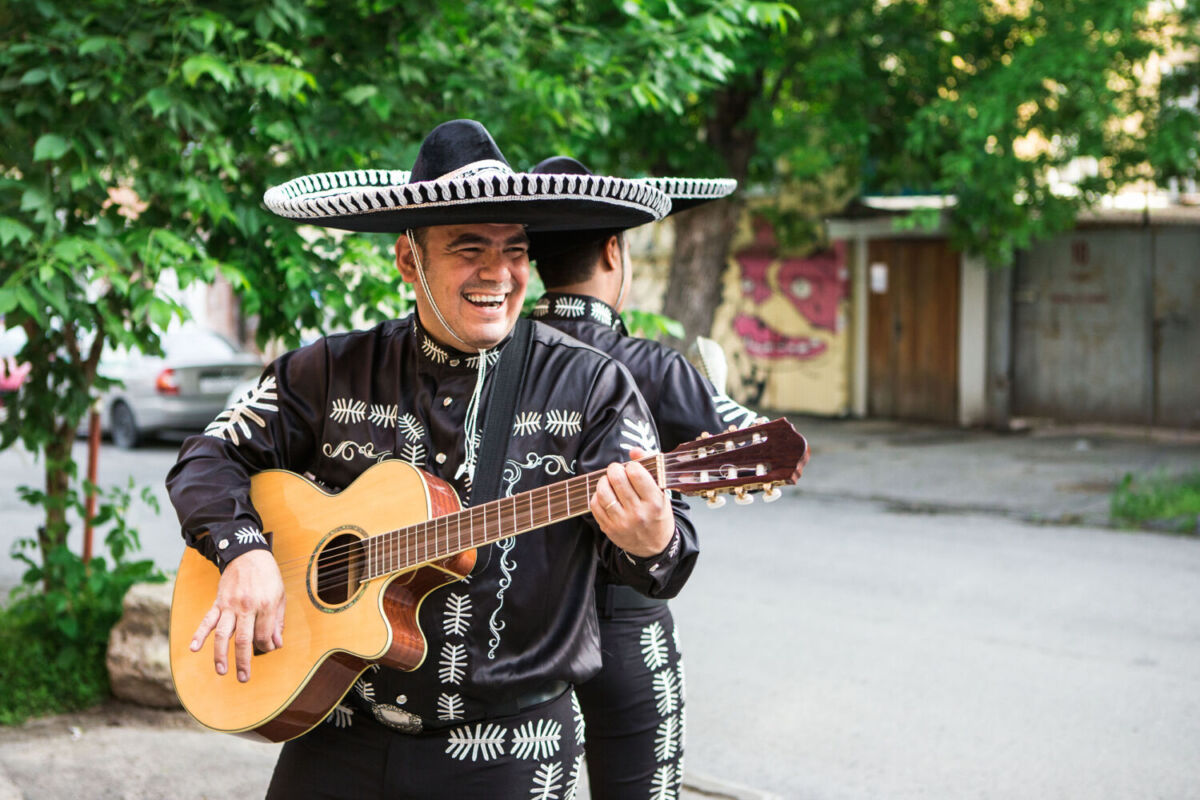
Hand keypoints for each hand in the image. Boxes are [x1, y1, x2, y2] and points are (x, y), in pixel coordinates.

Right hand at [190, 548, 284, 681]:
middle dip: (243, 662)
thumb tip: (276, 645)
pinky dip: (199, 634)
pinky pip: (207, 620)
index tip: (266, 649)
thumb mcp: (280, 596)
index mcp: (265, 605)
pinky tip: (193, 648)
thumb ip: (277, 621)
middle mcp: (246, 606)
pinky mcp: (218, 602)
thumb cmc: (267, 576)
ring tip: (221, 671)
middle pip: (244, 639)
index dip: (265, 646)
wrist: (248, 554)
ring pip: (223, 634)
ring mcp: (230, 605)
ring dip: (220, 655)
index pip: (263, 635)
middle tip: (243, 678)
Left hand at [590, 447, 674, 557]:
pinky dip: (598, 496)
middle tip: (616, 470)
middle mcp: (638, 514)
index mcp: (655, 503)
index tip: (633, 468)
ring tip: (609, 481)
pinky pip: (595, 505)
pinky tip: (606, 495)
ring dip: (604, 481)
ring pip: (603, 492)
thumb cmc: (658, 515)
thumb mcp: (661, 493)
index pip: (637, 474)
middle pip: (617, 480)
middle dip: (614, 469)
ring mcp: (622, 523)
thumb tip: (633, 451)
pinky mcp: (609, 529)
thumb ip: (649, 468)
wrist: (655, 547)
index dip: (632, 466)